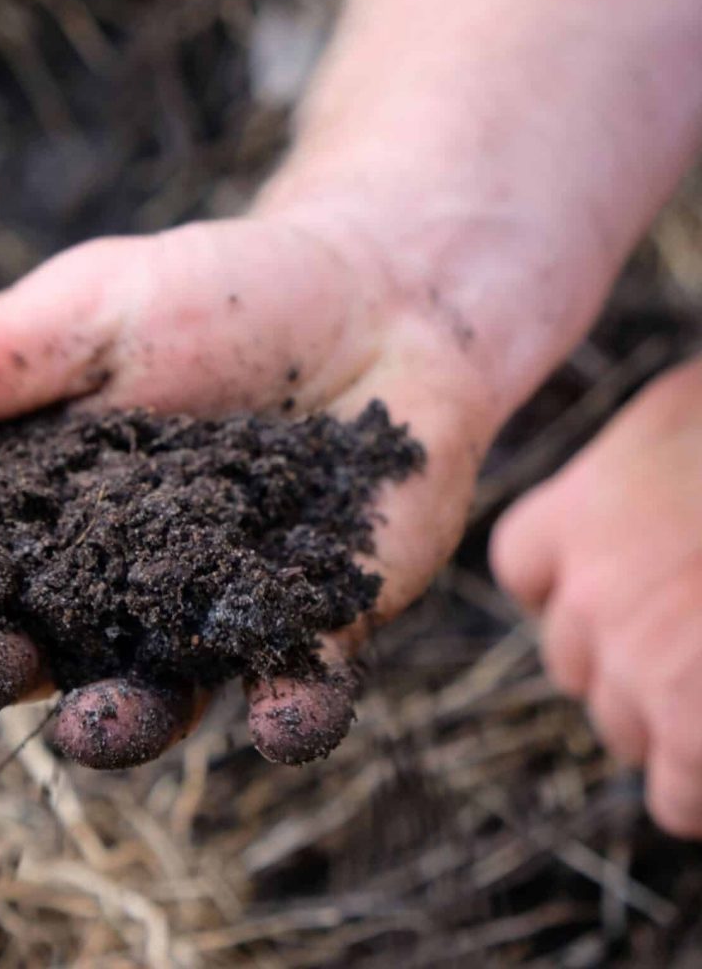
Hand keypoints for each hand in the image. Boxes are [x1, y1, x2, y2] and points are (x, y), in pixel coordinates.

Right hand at [0, 204, 494, 766]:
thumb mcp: (88, 311)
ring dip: (116, 723)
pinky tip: (287, 716)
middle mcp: (97, 584)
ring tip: (96, 725)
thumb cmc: (218, 296)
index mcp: (22, 508)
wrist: (375, 295)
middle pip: (18, 649)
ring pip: (144, 696)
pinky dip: (291, 709)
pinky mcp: (309, 625)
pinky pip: (295, 686)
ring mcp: (201, 616)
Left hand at [493, 358, 701, 838]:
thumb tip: (654, 455)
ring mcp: (640, 669)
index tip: (614, 586)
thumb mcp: (688, 409)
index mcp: (579, 511)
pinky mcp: (694, 734)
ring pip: (619, 726)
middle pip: (571, 656)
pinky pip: (677, 797)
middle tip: (697, 640)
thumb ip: (652, 448)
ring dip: (667, 720)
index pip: (523, 566)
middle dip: (626, 658)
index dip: (566, 583)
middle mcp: (590, 592)